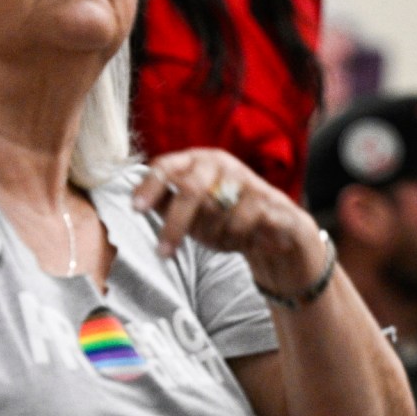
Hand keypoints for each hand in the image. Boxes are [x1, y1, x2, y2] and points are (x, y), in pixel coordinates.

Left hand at [136, 148, 326, 290]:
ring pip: (216, 213)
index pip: (167, 165)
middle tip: (163, 253)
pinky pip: (240, 226)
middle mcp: (224, 164)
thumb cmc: (228, 221)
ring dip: (213, 237)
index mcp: (199, 162)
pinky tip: (246, 240)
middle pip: (191, 189)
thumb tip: (135, 197)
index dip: (150, 186)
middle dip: (176, 224)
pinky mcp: (271, 202)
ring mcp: (249, 181)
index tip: (136, 209)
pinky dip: (235, 240)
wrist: (280, 235)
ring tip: (224, 240)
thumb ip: (167, 202)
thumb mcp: (193, 213)